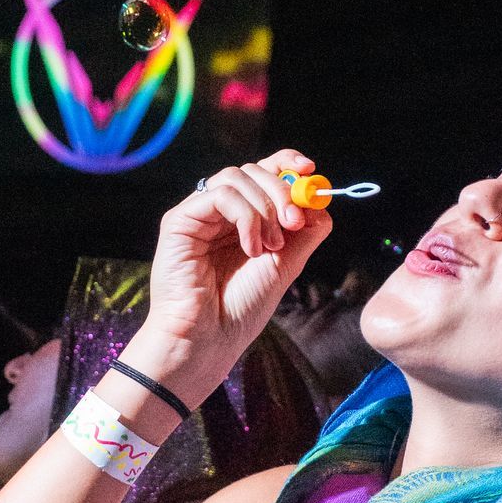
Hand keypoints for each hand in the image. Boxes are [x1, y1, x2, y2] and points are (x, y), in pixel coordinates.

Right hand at [123, 151, 334, 400]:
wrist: (210, 339)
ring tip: (270, 247)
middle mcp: (219, 212)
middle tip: (294, 223)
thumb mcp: (286, 264)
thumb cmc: (241, 308)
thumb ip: (305, 231)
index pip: (264, 172)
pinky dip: (245, 217)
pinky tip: (251, 248)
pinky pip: (220, 195)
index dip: (287, 163)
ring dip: (264, 207)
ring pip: (237, 177)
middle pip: (254, 170)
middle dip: (282, 191)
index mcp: (243, 218)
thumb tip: (321, 200)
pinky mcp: (180, 221)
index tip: (310, 170)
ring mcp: (198, 214)